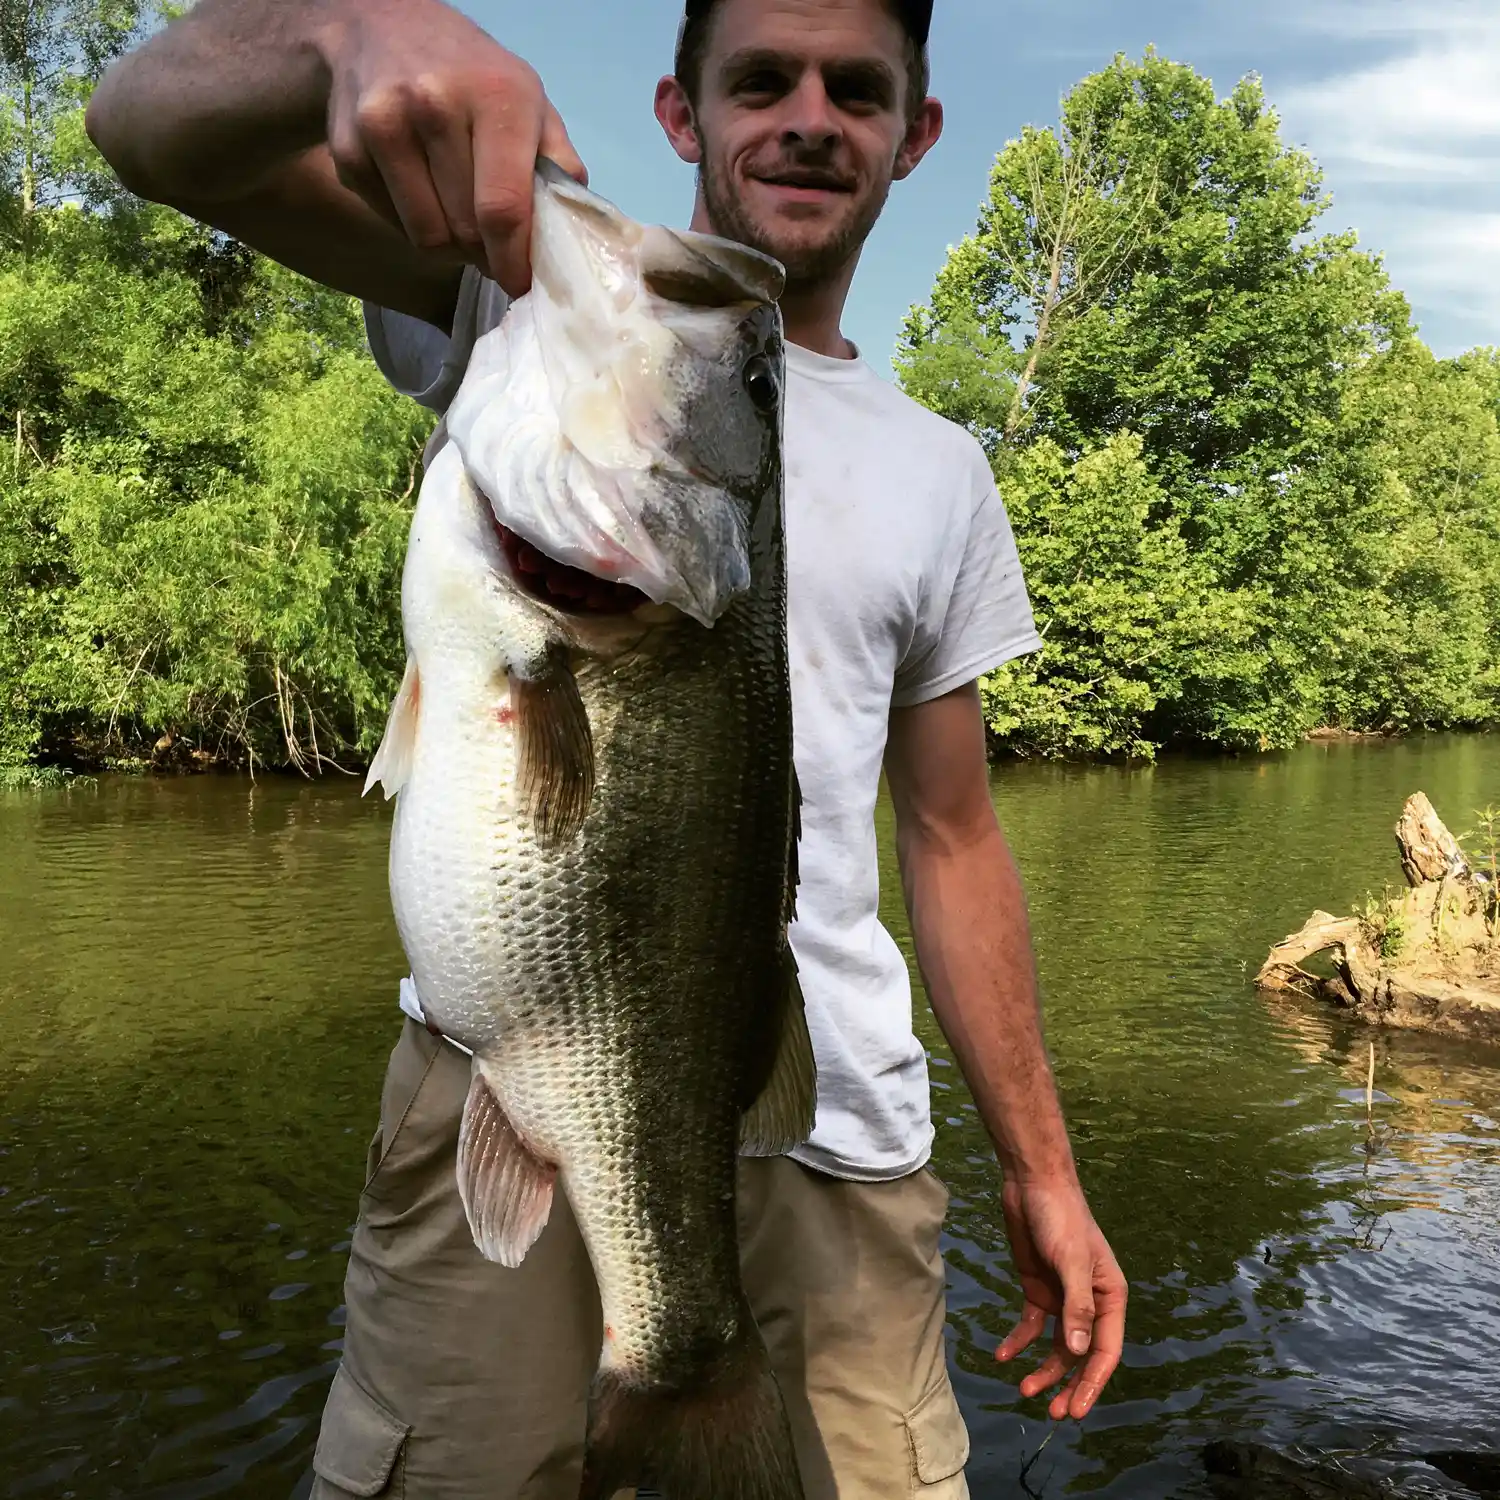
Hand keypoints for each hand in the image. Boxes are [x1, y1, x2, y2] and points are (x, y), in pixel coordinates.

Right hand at [317, 0, 586, 295]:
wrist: (379, 30)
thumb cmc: (471, 77)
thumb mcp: (530, 101)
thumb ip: (558, 164)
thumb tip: (573, 231)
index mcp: (494, 96)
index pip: (502, 209)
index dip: (513, 260)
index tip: (520, 283)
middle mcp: (434, 105)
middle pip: (465, 230)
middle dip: (484, 251)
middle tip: (491, 242)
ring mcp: (384, 126)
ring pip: (427, 237)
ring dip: (449, 245)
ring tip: (458, 215)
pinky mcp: (349, 151)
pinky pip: (394, 225)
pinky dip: (413, 224)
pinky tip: (420, 190)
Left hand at [994, 1176, 1125, 1419]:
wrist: (1033, 1183)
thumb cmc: (1061, 1218)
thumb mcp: (1070, 1261)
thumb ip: (1076, 1306)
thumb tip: (1077, 1351)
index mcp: (1109, 1297)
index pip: (1105, 1351)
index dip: (1092, 1383)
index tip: (1076, 1411)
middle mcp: (1089, 1302)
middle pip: (1081, 1354)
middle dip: (1068, 1384)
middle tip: (1053, 1413)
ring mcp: (1062, 1297)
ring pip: (1056, 1345)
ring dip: (1043, 1369)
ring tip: (1023, 1390)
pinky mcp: (1037, 1288)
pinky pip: (1030, 1325)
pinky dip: (1018, 1341)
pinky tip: (1002, 1355)